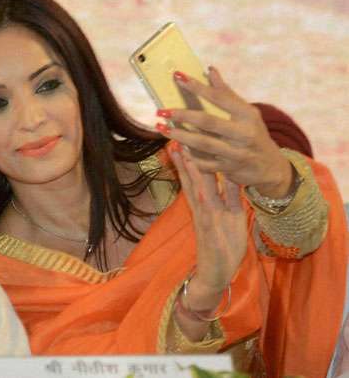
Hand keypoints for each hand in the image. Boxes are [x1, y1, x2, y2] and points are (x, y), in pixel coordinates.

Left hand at [158, 67, 292, 198]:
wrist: (270, 167)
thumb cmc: (253, 134)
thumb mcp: (246, 112)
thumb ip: (226, 93)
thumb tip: (210, 70)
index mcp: (248, 115)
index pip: (219, 97)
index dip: (197, 87)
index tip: (177, 76)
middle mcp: (244, 133)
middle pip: (208, 122)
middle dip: (182, 115)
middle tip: (161, 111)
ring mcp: (236, 153)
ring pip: (203, 144)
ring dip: (180, 136)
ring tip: (162, 128)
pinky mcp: (228, 169)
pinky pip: (204, 163)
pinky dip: (190, 156)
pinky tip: (178, 147)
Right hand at [169, 143, 246, 300]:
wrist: (215, 276)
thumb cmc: (224, 247)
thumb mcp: (232, 217)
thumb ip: (231, 197)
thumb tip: (233, 176)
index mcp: (209, 205)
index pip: (198, 177)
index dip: (193, 157)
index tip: (187, 136)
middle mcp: (203, 210)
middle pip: (193, 178)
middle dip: (186, 157)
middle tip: (177, 134)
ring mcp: (205, 221)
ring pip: (196, 192)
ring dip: (189, 172)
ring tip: (182, 151)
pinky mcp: (210, 235)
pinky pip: (207, 215)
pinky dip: (203, 202)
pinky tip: (201, 189)